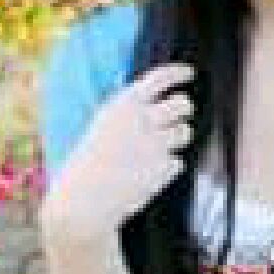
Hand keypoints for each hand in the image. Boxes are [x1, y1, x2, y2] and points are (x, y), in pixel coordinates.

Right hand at [49, 62, 195, 233]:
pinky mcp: (166, 167)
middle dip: (184, 109)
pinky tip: (147, 174)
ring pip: (186, 131)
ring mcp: (157, 143)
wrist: (84, 202)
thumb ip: (130, 113)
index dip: (179, 72)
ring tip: (156, 150)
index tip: (189, 72)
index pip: (160, 77)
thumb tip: (156, 101)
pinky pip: (178, 161)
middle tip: (179, 115)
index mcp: (123, 105)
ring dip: (177, 138)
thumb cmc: (89, 164)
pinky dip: (168, 167)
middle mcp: (143, 119)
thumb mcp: (104, 126)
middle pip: (183, 103)